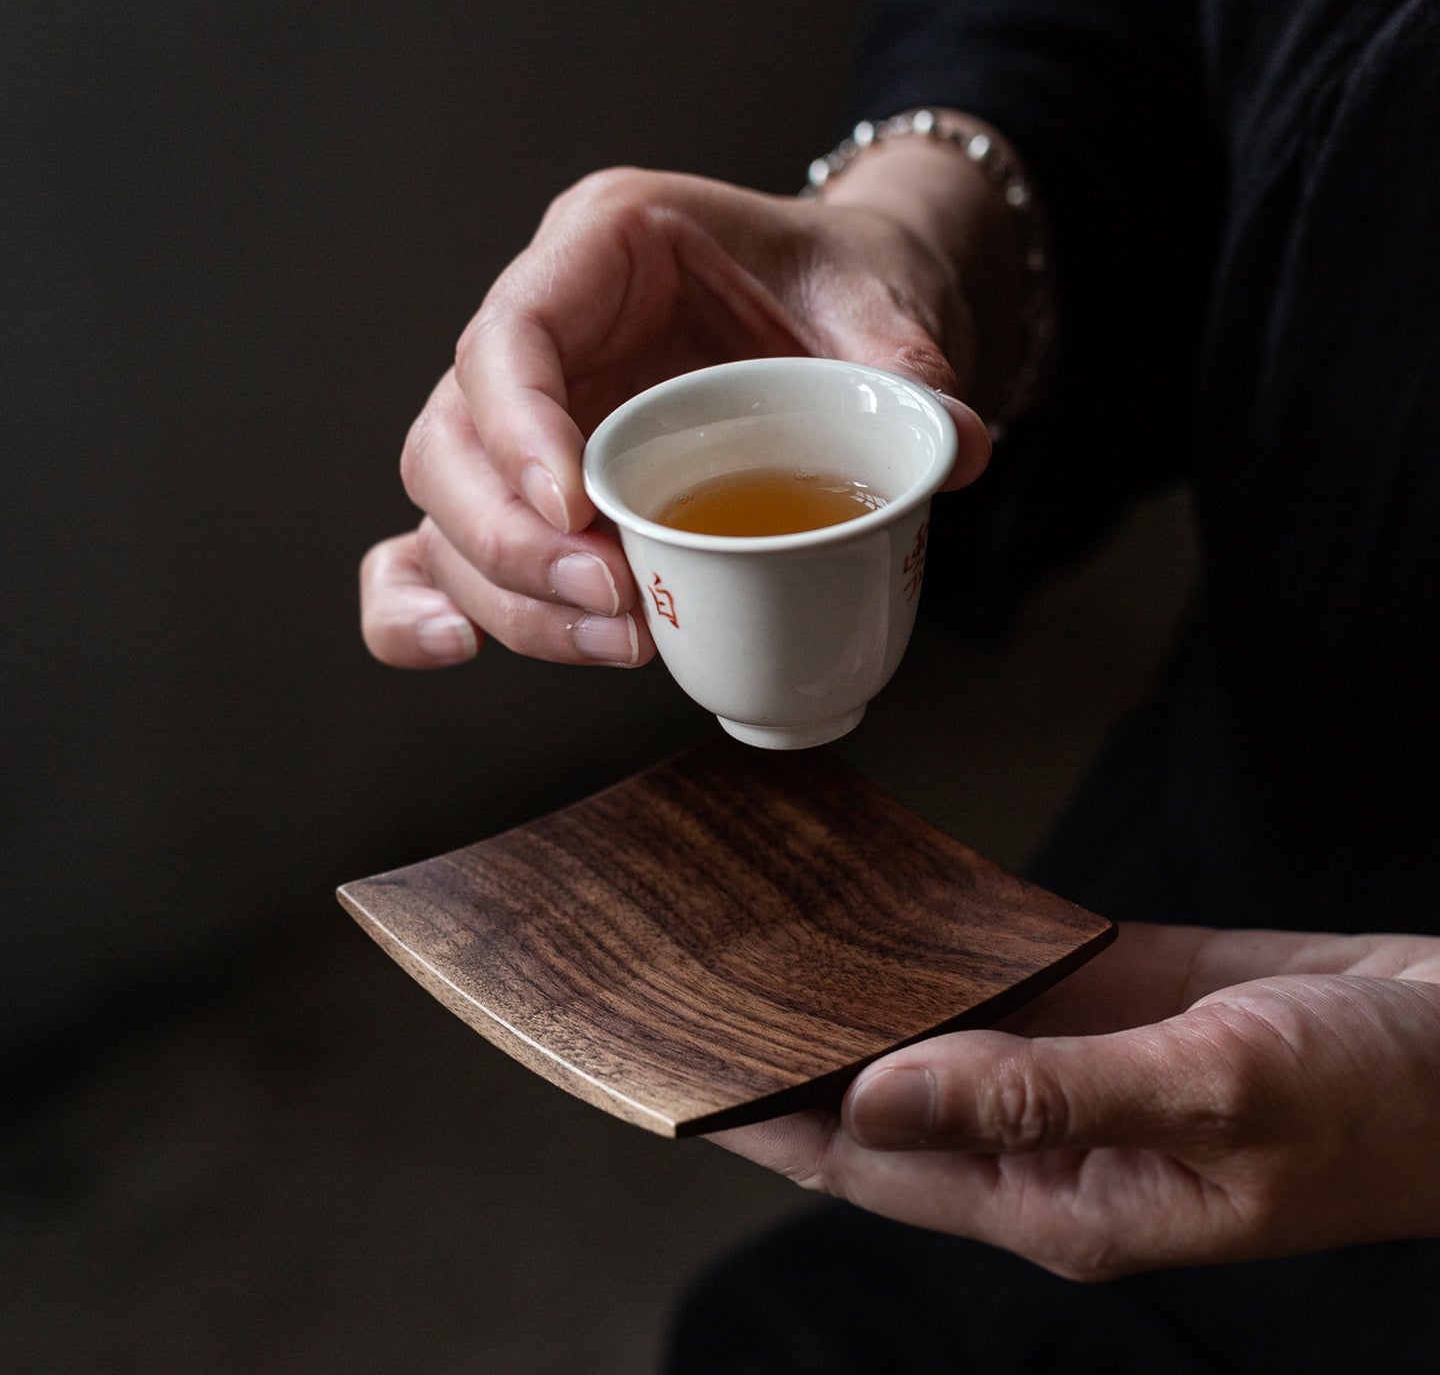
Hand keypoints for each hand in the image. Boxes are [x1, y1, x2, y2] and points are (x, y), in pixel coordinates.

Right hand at [361, 158, 1003, 670]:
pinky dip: (422, 605)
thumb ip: (906, 363)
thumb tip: (951, 449)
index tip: (581, 510)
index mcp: (601, 248)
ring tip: (620, 640)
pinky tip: (455, 648)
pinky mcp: (529, 496)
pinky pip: (434, 549)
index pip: (512, 332)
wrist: (828, 314)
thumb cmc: (830, 286)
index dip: (519, 428)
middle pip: (450, 440)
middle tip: (615, 596)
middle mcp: (541, 335)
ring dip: (510, 596)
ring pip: (441, 512)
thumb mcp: (878, 300)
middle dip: (514, 539)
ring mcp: (522, 424)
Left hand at [711, 923, 1439, 1279]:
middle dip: (794, 1046)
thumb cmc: (1374, 1102)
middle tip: (700, 977)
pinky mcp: (1106, 999)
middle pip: (880, 1094)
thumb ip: (1041, 1095)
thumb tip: (880, 1094)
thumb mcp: (1208, 1095)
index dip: (770, 1120)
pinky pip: (995, 971)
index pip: (866, 1161)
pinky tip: (885, 899)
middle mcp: (1043, 1134)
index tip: (682, 1074)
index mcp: (1054, 1193)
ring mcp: (1071, 1062)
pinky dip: (937, 940)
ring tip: (765, 930)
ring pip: (931, 1027)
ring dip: (858, 987)